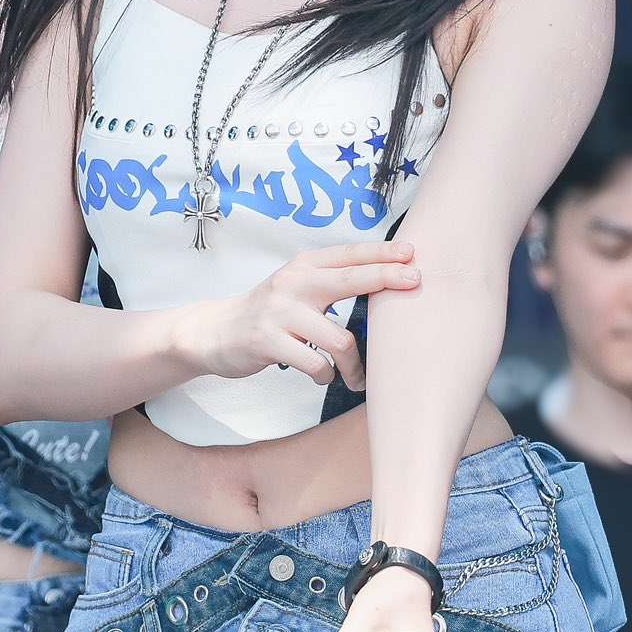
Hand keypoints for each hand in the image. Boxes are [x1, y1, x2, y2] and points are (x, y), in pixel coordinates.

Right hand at [179, 239, 419, 389]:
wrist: (216, 332)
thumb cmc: (269, 312)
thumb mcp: (297, 286)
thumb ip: (332, 280)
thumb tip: (388, 280)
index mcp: (304, 266)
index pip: (349, 254)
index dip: (383, 254)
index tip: (414, 254)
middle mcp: (292, 283)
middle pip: (350, 280)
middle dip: (386, 279)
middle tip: (416, 283)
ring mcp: (279, 313)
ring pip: (338, 338)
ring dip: (354, 364)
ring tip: (356, 377)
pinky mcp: (268, 342)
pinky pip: (315, 364)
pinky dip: (326, 375)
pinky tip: (323, 377)